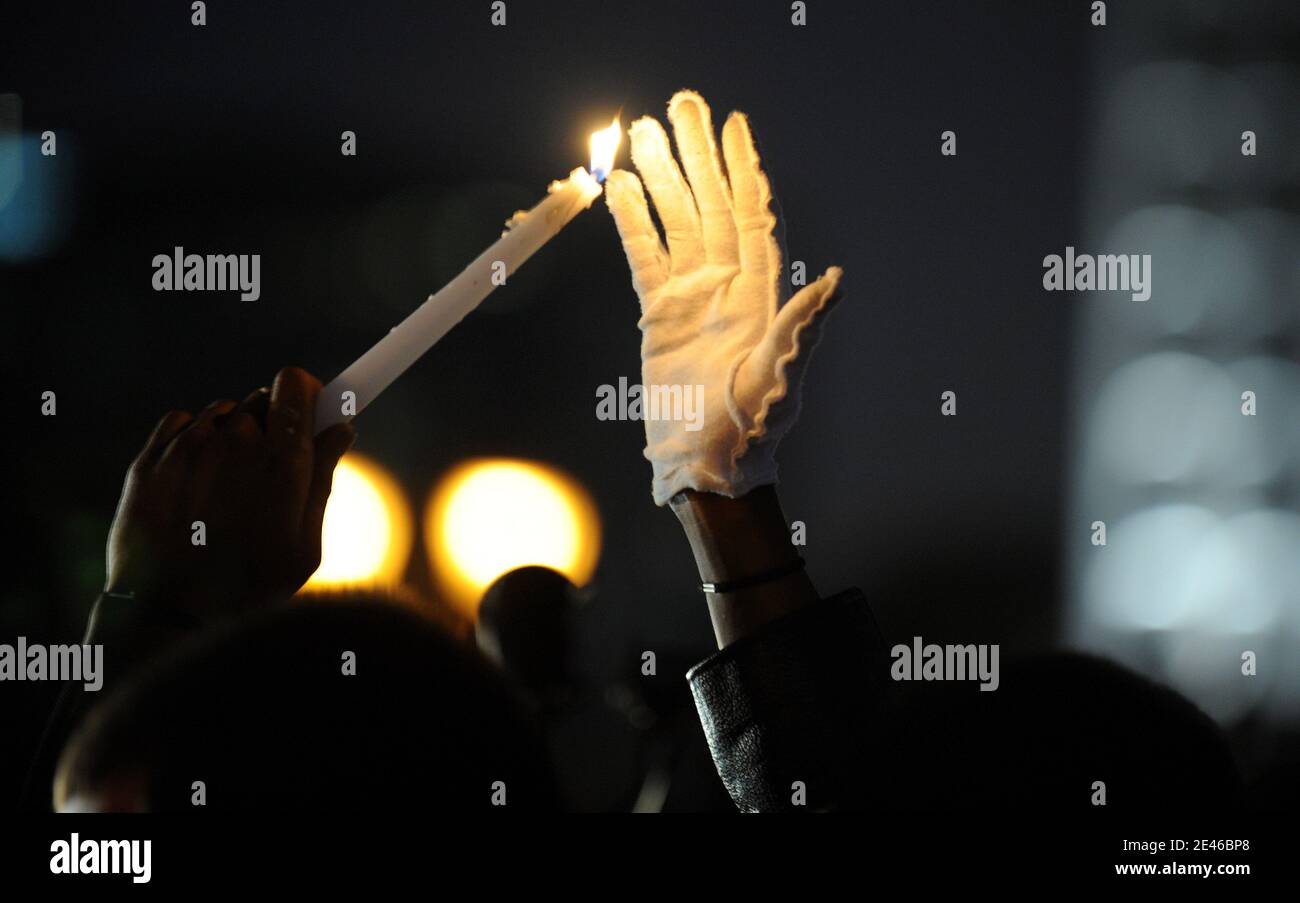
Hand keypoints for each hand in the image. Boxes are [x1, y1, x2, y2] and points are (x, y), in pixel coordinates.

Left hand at [104, 367, 354, 621]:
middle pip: (260, 400)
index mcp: (281, 462)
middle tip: (269, 469)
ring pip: (221, 413)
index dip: (305, 393)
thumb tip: (339, 429)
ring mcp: (187, 450)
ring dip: (230, 434)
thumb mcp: (306, 546)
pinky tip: (196, 477)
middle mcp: (233, 444)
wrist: (170, 617)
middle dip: (271, 425)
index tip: (309, 408)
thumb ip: (323, 479)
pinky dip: (191, 439)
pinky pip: (180, 423)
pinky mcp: (150, 460)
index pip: (294, 386)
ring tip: (228, 484)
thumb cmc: (249, 589)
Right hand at [605, 90, 841, 504]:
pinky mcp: (660, 315)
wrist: (709, 465)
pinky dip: (633, 223)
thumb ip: (802, 329)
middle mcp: (728, 285)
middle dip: (696, 155)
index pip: (751, 216)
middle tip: (679, 104)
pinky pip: (645, 257)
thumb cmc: (753, 430)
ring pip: (675, 223)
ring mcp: (693, 297)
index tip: (733, 124)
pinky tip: (622, 188)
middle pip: (710, 205)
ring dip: (661, 177)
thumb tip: (837, 282)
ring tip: (639, 132)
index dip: (743, 168)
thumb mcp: (783, 380)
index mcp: (762, 293)